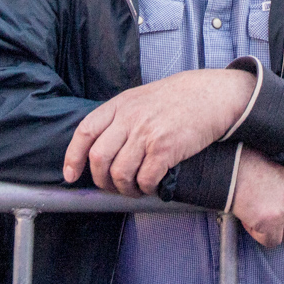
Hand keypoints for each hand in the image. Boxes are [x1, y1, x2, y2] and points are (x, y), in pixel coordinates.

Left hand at [63, 68, 255, 196]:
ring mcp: (146, 133)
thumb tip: (102, 147)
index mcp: (120, 104)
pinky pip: (145, 179)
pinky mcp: (165, 148)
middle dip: (102, 181)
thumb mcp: (142, 98)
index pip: (85, 131)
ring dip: (125, 189)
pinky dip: (146, 188)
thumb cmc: (179, 99)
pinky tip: (153, 185)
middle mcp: (130, 118)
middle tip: (113, 187)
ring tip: (136, 189)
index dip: (73, 157)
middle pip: (99, 158)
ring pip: (120, 173)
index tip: (71, 175)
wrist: (212, 95)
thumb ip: (121, 118)